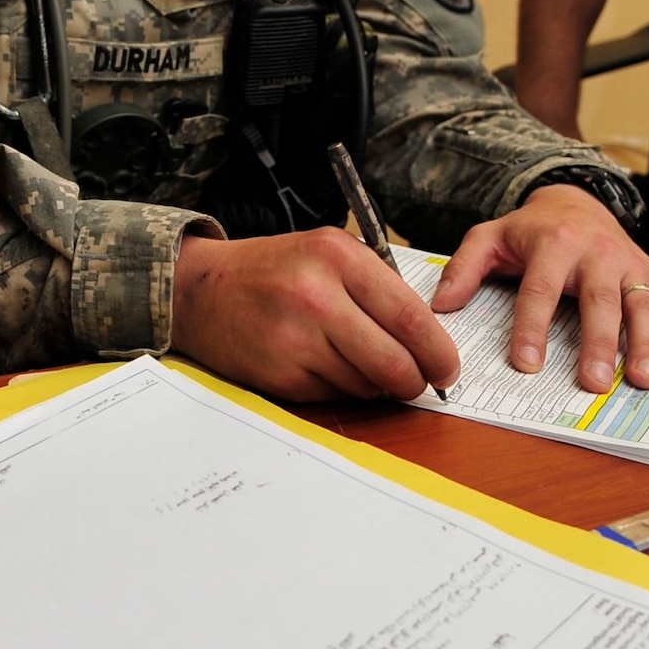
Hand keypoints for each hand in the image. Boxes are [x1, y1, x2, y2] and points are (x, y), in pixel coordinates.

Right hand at [171, 227, 460, 402]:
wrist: (199, 290)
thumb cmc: (272, 272)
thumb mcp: (324, 254)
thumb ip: (375, 288)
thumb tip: (427, 342)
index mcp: (336, 256)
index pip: (410, 315)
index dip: (438, 350)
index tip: (449, 368)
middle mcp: (316, 296)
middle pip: (394, 360)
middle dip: (416, 381)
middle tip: (420, 384)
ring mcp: (295, 339)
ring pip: (366, 384)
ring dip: (374, 384)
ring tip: (354, 361)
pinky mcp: (279, 375)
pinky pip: (333, 395)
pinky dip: (338, 388)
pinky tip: (318, 365)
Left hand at [430, 185, 648, 390]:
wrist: (575, 200)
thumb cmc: (529, 230)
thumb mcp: (489, 237)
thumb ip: (464, 268)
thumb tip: (440, 306)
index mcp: (554, 245)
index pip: (540, 290)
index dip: (532, 327)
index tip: (527, 365)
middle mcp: (598, 254)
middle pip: (599, 301)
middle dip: (598, 343)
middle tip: (594, 382)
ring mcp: (631, 266)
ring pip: (643, 304)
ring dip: (646, 343)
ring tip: (644, 380)